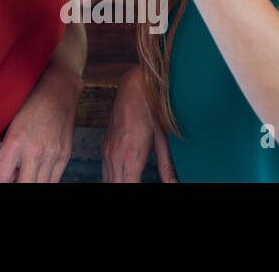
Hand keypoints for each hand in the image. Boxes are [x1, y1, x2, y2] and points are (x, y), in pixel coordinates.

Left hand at [0, 66, 80, 181]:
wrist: (58, 89)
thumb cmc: (29, 102)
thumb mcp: (10, 123)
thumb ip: (7, 150)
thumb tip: (6, 174)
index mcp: (15, 142)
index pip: (2, 178)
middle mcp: (34, 152)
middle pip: (23, 186)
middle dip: (14, 186)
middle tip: (11, 180)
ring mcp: (52, 155)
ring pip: (40, 185)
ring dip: (30, 183)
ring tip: (24, 177)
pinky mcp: (65, 156)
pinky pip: (55, 180)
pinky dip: (45, 181)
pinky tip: (38, 176)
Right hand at [101, 65, 176, 181]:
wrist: (134, 88)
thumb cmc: (151, 110)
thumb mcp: (163, 138)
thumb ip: (167, 165)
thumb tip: (173, 184)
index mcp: (130, 155)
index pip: (129, 187)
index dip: (136, 191)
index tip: (146, 188)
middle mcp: (115, 155)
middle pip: (115, 186)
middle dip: (127, 189)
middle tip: (140, 183)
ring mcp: (107, 151)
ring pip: (107, 181)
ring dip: (118, 185)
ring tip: (133, 183)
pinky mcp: (105, 147)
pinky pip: (105, 172)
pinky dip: (113, 180)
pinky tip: (122, 180)